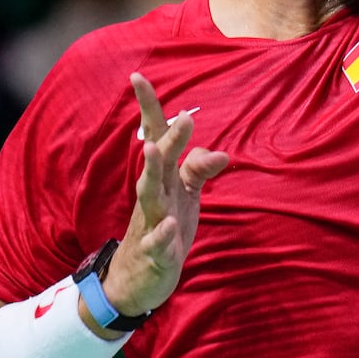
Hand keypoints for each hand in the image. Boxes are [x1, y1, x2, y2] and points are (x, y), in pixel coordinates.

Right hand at [102, 73, 229, 319]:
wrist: (137, 281)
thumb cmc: (162, 229)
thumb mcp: (185, 197)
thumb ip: (198, 170)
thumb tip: (221, 151)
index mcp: (160, 178)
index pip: (154, 137)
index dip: (148, 109)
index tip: (138, 76)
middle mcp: (153, 195)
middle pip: (157, 162)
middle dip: (167, 139)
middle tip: (183, 117)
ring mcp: (150, 223)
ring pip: (149, 195)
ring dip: (152, 172)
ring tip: (153, 150)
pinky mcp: (154, 254)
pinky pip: (157, 243)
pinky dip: (162, 236)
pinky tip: (170, 227)